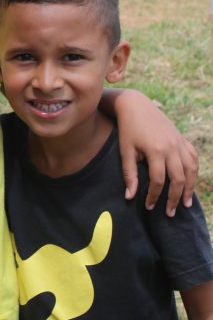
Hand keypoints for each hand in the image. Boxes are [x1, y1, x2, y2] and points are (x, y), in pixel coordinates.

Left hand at [115, 90, 197, 215]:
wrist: (136, 106)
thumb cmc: (127, 129)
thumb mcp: (126, 151)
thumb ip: (129, 174)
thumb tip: (130, 197)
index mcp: (156, 150)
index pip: (158, 181)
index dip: (154, 196)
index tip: (149, 206)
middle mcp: (171, 147)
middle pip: (178, 178)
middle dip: (175, 198)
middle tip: (170, 213)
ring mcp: (179, 142)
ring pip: (190, 169)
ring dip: (189, 188)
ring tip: (186, 203)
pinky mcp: (181, 138)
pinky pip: (193, 157)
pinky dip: (193, 171)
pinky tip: (190, 182)